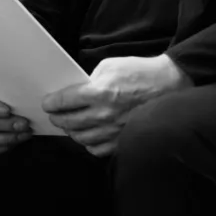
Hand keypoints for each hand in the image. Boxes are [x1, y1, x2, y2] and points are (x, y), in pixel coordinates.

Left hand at [42, 54, 191, 157]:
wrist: (168, 85)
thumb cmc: (139, 72)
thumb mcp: (110, 65)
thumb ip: (91, 80)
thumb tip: (77, 92)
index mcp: (99, 92)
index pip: (64, 102)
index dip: (51, 103)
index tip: (47, 103)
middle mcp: (103, 115)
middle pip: (69, 122)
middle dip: (57, 118)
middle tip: (53, 114)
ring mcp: (113, 132)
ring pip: (81, 138)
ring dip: (71, 131)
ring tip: (68, 124)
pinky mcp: (122, 142)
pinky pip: (96, 149)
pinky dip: (88, 143)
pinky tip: (87, 135)